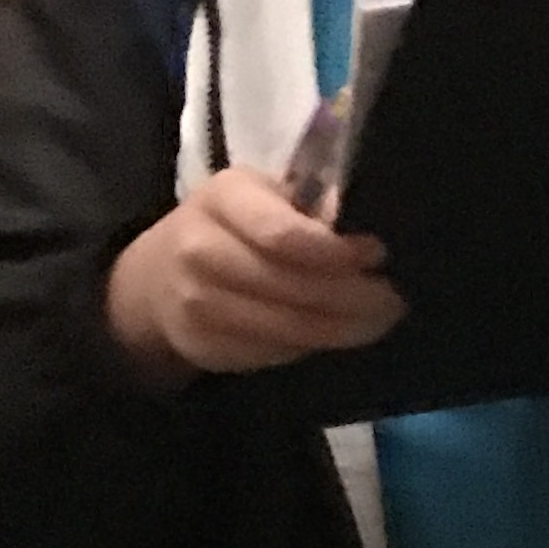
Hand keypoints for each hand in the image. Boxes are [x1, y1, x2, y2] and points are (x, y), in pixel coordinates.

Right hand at [105, 169, 402, 382]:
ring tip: (378, 320)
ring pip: (286, 327)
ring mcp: (195, 302)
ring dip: (342, 328)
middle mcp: (200, 249)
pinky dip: (310, 345)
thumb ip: (310, 210)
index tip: (377, 255)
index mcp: (224, 198)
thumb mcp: (263, 195)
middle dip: (353, 296)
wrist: (155, 274)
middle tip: (393, 300)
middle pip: (292, 286)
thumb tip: (369, 245)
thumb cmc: (232, 224)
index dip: (336, 252)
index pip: (283, 234)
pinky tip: (334, 333)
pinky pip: (270, 352)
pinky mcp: (200, 344)